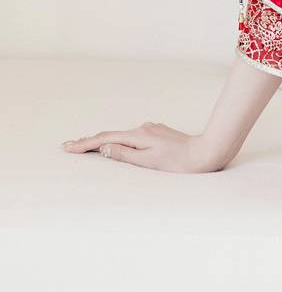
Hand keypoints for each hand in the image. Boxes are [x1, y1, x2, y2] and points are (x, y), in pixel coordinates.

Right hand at [61, 121, 228, 172]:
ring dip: (105, 140)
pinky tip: (116, 144)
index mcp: (139, 135)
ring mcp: (151, 129)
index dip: (85, 143)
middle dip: (90, 141)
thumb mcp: (148, 162)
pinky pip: (133, 137)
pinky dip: (120, 140)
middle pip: (112, 134)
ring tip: (87, 145)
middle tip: (69, 146)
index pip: (106, 138)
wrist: (204, 153)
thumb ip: (125, 155)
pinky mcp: (158, 133)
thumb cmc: (178, 163)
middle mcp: (144, 128)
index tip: (68, 146)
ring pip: (123, 135)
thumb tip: (104, 147)